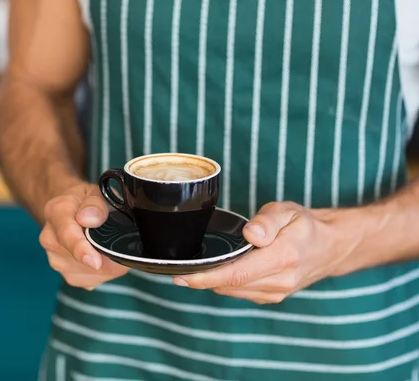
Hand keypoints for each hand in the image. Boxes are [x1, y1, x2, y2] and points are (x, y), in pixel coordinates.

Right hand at [39, 183, 128, 289]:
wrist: (72, 210)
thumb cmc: (86, 201)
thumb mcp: (96, 192)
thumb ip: (96, 204)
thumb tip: (91, 219)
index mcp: (56, 213)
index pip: (66, 235)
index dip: (81, 249)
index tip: (95, 261)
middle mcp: (50, 239)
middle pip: (81, 260)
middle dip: (106, 256)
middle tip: (119, 241)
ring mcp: (55, 260)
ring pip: (90, 274)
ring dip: (107, 265)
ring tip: (109, 245)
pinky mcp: (66, 275)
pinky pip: (92, 280)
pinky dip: (104, 273)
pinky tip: (103, 257)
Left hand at [172, 201, 355, 303]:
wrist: (329, 247)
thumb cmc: (305, 226)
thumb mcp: (288, 211)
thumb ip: (268, 221)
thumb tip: (251, 234)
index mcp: (283, 258)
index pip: (237, 273)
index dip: (206, 277)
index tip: (183, 277)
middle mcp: (280, 281)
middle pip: (230, 285)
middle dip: (201, 280)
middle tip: (178, 270)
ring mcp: (276, 293)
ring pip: (233, 291)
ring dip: (212, 282)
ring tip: (196, 268)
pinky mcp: (271, 297)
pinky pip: (240, 292)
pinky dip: (226, 283)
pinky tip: (219, 270)